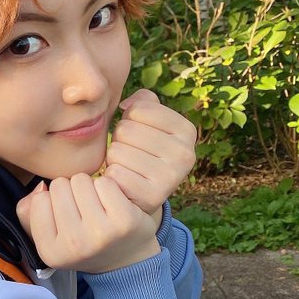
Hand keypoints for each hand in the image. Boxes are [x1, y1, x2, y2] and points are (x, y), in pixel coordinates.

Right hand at [16, 173, 160, 273]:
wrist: (129, 260)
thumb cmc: (84, 242)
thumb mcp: (48, 236)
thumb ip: (28, 211)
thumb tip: (41, 187)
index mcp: (50, 252)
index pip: (39, 200)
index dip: (52, 200)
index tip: (65, 214)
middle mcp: (73, 245)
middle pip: (59, 186)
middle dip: (70, 191)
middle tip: (83, 209)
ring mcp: (100, 233)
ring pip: (81, 180)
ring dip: (89, 187)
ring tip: (97, 205)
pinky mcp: (124, 220)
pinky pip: (105, 183)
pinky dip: (109, 187)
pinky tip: (113, 203)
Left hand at [103, 89, 196, 219]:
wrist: (143, 195)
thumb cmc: (142, 150)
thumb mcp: (148, 122)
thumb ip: (142, 102)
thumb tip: (127, 106)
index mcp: (187, 130)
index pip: (138, 109)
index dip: (128, 120)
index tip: (138, 135)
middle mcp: (185, 154)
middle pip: (125, 129)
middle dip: (119, 140)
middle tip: (130, 154)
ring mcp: (171, 177)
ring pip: (117, 151)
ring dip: (114, 159)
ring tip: (127, 167)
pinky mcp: (152, 197)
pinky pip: (114, 174)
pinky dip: (111, 177)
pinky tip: (123, 182)